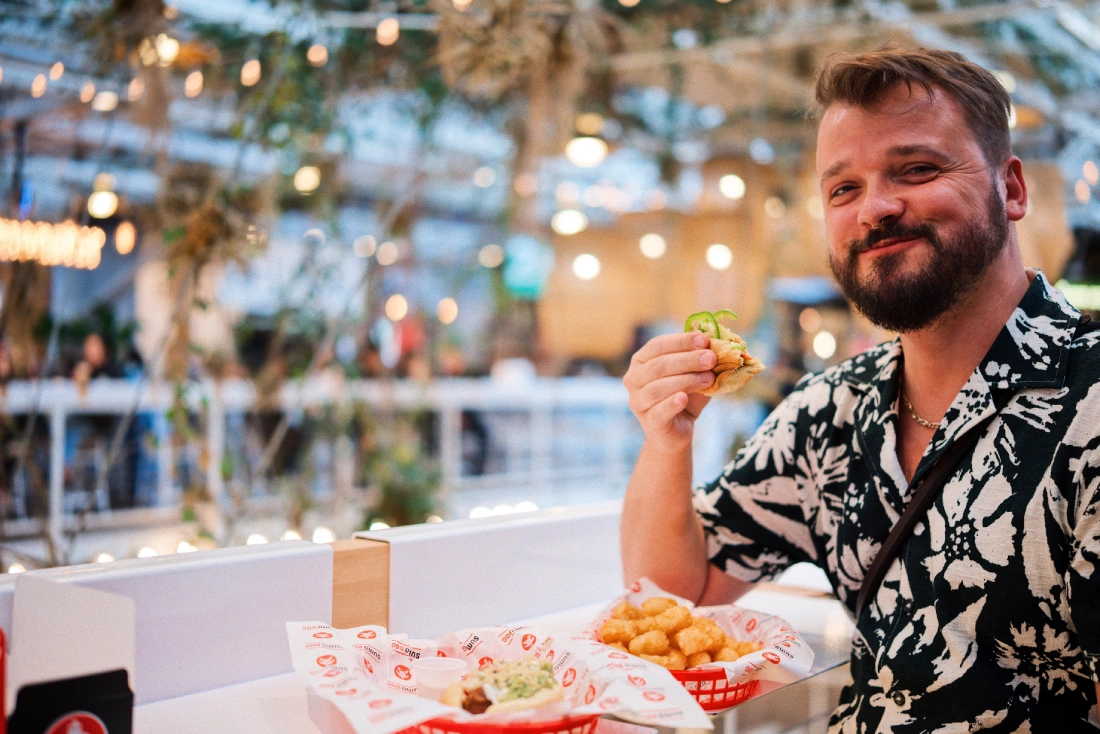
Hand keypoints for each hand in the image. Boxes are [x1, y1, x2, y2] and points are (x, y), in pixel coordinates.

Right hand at [623, 331, 716, 452]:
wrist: (677, 432)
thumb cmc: (684, 397)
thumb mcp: (694, 375)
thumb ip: (701, 360)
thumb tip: (718, 342)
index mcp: (641, 361)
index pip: (657, 345)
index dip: (681, 341)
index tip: (704, 340)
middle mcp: (634, 379)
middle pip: (659, 365)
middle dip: (687, 360)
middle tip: (711, 359)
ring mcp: (638, 401)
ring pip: (658, 387)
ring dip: (686, 380)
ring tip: (709, 379)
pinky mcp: (649, 422)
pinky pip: (659, 411)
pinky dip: (672, 403)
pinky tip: (684, 398)